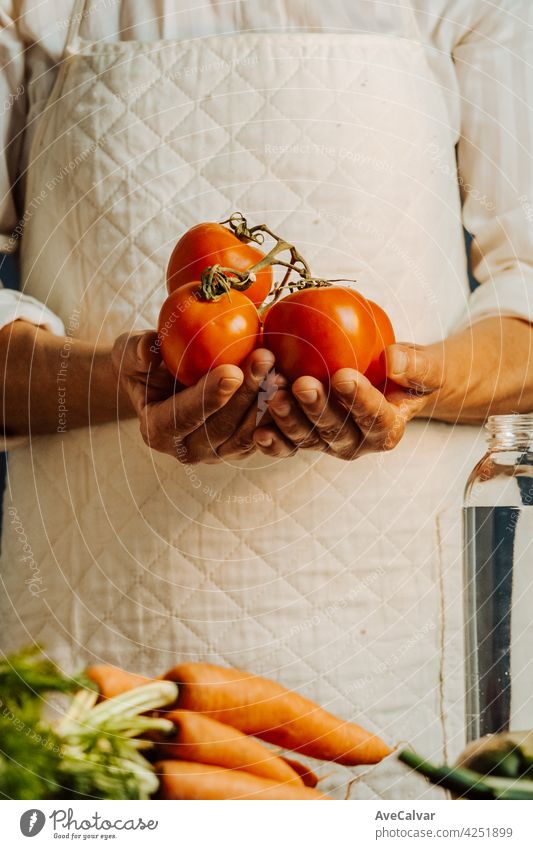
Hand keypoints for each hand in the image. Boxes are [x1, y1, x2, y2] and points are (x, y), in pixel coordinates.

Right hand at [111, 331, 276, 462]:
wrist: (165, 379)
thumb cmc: (145, 361)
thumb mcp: (130, 351)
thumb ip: (136, 351)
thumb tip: (149, 351)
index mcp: (157, 430)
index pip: (184, 417)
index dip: (208, 397)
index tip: (231, 371)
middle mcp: (187, 450)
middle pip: (221, 427)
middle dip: (246, 394)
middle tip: (266, 359)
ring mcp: (218, 453)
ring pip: (247, 434)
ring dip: (268, 403)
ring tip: (282, 369)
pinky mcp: (243, 447)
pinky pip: (265, 436)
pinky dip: (279, 414)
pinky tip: (293, 384)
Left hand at [253, 343, 445, 459]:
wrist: (390, 384)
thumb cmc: (411, 373)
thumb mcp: (426, 367)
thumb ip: (416, 365)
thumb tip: (394, 360)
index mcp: (388, 430)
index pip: (375, 418)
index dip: (359, 400)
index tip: (344, 376)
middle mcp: (357, 443)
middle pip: (335, 431)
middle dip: (317, 409)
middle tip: (302, 384)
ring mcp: (327, 443)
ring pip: (307, 437)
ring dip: (288, 419)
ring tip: (275, 394)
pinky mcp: (305, 438)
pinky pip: (286, 443)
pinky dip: (272, 440)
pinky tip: (257, 429)